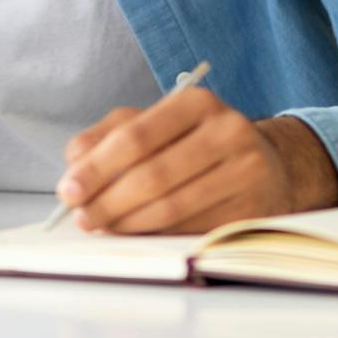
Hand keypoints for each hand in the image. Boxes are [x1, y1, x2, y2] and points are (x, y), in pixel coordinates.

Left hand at [57, 90, 337, 233]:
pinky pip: (194, 228)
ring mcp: (246, 172)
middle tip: (81, 217)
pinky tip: (136, 234)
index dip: (98, 166)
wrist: (268, 163)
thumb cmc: (196, 142)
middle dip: (108, 200)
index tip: (69, 188)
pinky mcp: (254, 209)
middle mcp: (227, 131)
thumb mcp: (155, 123)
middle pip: (154, 174)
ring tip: (101, 226)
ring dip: (129, 222)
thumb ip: (110, 135)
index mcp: (196, 102)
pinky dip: (158, 234)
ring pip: (173, 206)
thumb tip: (74, 161)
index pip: (137, 136)